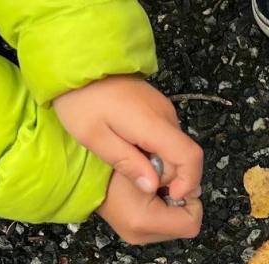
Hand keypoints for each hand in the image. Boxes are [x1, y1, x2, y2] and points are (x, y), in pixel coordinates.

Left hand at [53, 75, 203, 199]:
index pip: (190, 156)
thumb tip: (152, 186)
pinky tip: (133, 149)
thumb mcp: (94, 138)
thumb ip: (126, 163)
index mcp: (153, 124)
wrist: (79, 64)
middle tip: (139, 180)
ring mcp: (165, 110)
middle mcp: (167, 116)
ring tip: (132, 163)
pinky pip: (166, 137)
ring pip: (175, 148)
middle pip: (184, 155)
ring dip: (160, 163)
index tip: (172, 194)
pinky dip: (156, 150)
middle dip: (168, 175)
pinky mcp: (158, 108)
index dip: (188, 180)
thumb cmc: (81, 100)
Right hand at [97, 170, 202, 244]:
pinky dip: (164, 210)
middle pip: (186, 224)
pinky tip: (150, 198)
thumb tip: (192, 186)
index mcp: (146, 222)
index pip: (192, 222)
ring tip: (155, 190)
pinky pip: (165, 224)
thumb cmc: (113, 169)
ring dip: (173, 206)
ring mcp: (139, 238)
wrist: (82, 178)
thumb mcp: (149, 165)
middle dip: (182, 202)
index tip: (176, 185)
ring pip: (177, 225)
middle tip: (164, 186)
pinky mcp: (137, 235)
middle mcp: (143, 237)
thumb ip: (175, 174)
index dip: (190, 200)